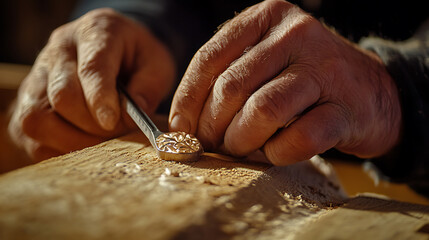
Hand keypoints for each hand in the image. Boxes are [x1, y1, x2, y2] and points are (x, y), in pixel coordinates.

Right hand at [8, 8, 175, 160]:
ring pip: (36, 117)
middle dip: (91, 124)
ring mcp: (37, 76)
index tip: (112, 122)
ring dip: (71, 140)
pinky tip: (81, 144)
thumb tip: (132, 117)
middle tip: (116, 131)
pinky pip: (29, 133)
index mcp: (95, 33)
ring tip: (99, 141)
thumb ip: (149, 87)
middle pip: (61, 95)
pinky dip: (56, 147)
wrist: (117, 50)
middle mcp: (58, 51)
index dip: (100, 100)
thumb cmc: (138, 59)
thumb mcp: (157, 64)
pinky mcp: (26, 101)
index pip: (90, 69)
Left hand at [169, 0, 401, 164]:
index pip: (209, 58)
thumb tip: (181, 122)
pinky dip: (276, 154)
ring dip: (242, 141)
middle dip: (212, 127)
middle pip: (232, 88)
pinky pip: (298, 139)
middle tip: (212, 145)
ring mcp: (325, 68)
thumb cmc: (304, 78)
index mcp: (267, 17)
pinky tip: (273, 153)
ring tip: (240, 149)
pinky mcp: (346, 108)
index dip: (188, 99)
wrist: (372, 91)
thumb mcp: (265, 60)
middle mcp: (296, 34)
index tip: (181, 128)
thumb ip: (227, 77)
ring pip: (263, 111)